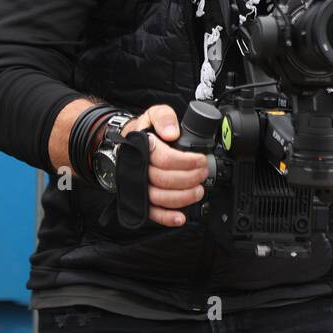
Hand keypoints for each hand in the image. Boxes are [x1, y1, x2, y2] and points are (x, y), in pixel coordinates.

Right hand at [123, 104, 209, 226]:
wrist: (129, 141)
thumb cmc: (145, 130)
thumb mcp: (154, 114)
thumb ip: (164, 117)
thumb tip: (171, 132)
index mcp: (141, 146)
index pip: (164, 158)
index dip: (186, 161)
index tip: (200, 159)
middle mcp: (137, 167)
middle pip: (163, 179)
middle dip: (189, 178)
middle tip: (203, 173)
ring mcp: (138, 184)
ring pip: (158, 197)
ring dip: (182, 197)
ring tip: (199, 191)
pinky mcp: (140, 198)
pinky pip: (151, 212)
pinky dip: (166, 218)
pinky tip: (180, 218)